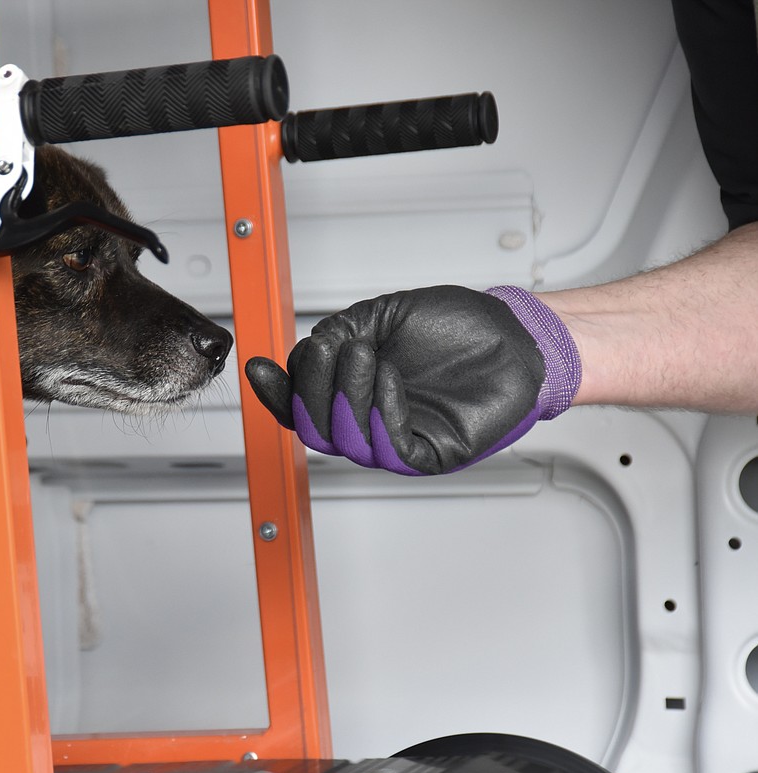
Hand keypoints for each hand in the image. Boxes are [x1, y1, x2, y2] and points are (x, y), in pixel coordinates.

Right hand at [244, 285, 580, 474]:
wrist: (515, 336)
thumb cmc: (459, 328)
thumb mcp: (383, 316)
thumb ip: (339, 332)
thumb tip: (303, 350)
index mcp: (354, 392)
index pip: (298, 405)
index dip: (274, 390)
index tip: (259, 365)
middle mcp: (371, 420)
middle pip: (313, 427)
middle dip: (312, 387)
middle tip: (332, 349)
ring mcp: (398, 439)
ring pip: (346, 442)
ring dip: (347, 396)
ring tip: (367, 356)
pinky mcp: (431, 454)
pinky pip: (391, 450)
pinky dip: (382, 413)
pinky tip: (391, 379)